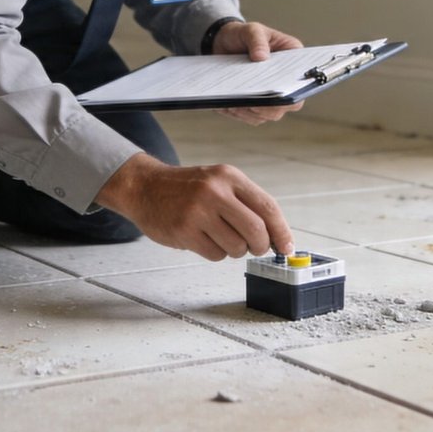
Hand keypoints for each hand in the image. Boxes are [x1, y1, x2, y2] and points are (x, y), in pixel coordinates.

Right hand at [94, 153, 293, 260]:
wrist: (146, 187)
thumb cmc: (188, 189)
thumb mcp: (219, 183)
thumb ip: (246, 204)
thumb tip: (277, 238)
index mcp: (229, 176)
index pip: (267, 207)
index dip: (282, 231)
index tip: (286, 247)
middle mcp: (215, 191)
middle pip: (256, 230)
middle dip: (261, 246)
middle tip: (255, 248)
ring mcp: (198, 211)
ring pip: (236, 247)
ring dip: (235, 250)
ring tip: (220, 237)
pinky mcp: (183, 230)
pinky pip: (215, 255)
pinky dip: (215, 253)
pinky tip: (202, 239)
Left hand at [211, 20, 304, 124]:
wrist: (224, 43)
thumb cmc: (244, 35)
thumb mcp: (251, 30)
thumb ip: (257, 40)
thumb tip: (261, 57)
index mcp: (293, 63)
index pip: (302, 83)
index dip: (294, 92)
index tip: (278, 92)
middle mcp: (284, 83)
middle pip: (286, 105)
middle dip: (269, 107)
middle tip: (252, 102)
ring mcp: (269, 96)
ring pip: (266, 115)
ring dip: (250, 112)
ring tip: (234, 102)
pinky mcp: (253, 105)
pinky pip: (249, 116)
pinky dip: (238, 113)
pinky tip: (226, 104)